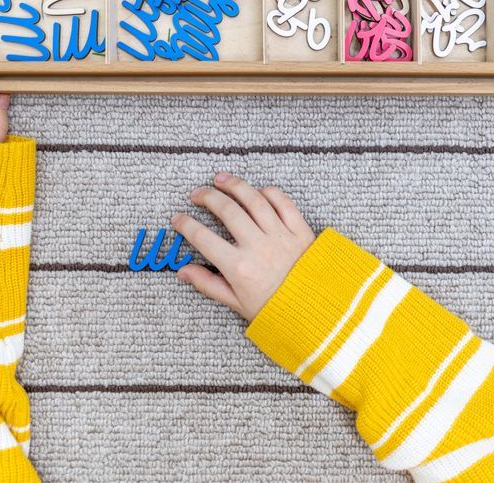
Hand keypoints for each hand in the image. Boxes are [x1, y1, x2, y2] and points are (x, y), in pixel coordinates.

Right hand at [172, 173, 316, 320]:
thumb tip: (183, 271)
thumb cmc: (275, 310)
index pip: (203, 238)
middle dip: (208, 197)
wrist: (316, 313)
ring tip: (221, 179)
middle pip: (227, 210)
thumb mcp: (237, 303)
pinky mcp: (301, 231)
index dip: (186, 225)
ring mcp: (281, 236)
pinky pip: (284, 203)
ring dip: (235, 186)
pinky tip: (258, 191)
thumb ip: (208, 284)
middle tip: (197, 194)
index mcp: (239, 267)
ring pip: (254, 200)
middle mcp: (258, 247)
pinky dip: (270, 193)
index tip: (177, 218)